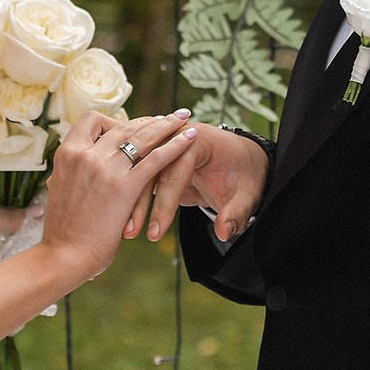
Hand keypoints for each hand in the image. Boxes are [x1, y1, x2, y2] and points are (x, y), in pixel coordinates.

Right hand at [39, 111, 201, 284]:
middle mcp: (85, 154)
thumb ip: (74, 174)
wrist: (63, 255)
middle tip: (166, 119)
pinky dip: (176, 145)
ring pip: (143, 135)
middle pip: (123, 125)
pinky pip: (157, 158)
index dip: (114, 121)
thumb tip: (79, 170)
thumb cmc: (63, 231)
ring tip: (184, 118)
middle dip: (147, 120)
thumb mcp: (61, 190)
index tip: (129, 126)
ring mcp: (105, 168)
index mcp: (67, 154)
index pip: (92, 121)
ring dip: (167, 124)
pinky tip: (189, 140)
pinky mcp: (125, 185)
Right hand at [128, 122, 269, 243]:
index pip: (176, 170)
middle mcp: (177, 136)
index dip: (166, 203)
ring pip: (140, 171)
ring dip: (131, 200)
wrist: (242, 161)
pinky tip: (122, 218)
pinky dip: (132, 196)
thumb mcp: (247, 195)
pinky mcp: (158, 157)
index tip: (156, 232)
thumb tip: (223, 232)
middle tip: (131, 232)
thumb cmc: (244, 175)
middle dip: (140, 202)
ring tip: (125, 231)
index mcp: (199, 139)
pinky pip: (139, 174)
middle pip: (151, 168)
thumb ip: (236, 213)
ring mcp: (164, 144)